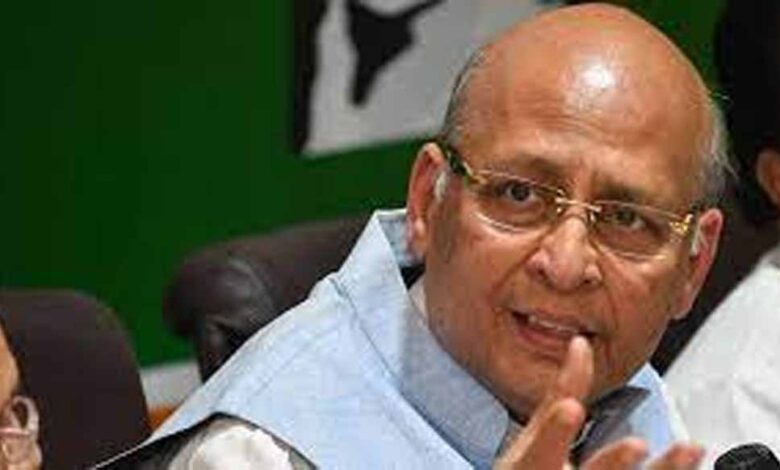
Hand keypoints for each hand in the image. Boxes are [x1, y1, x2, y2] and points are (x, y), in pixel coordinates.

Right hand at [493, 336, 703, 469]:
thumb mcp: (535, 436)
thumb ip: (561, 392)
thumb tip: (581, 344)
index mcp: (535, 467)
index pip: (541, 449)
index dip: (555, 430)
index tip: (570, 408)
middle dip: (613, 461)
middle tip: (637, 444)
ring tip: (689, 448)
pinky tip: (689, 466)